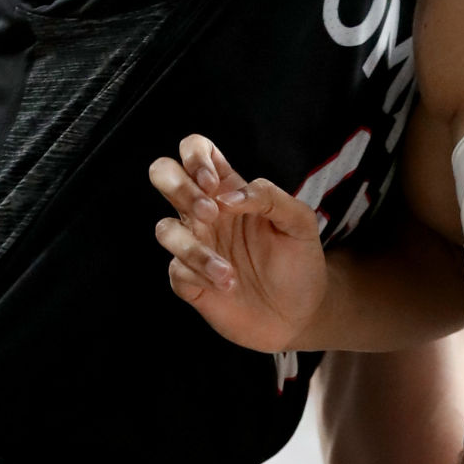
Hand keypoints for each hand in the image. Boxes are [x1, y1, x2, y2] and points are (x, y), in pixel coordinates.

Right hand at [149, 134, 325, 351]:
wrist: (301, 314)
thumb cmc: (300, 262)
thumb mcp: (300, 222)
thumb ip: (270, 197)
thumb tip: (228, 194)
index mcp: (230, 190)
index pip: (196, 150)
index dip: (195, 155)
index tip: (214, 182)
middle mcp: (206, 213)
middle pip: (163, 174)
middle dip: (178, 187)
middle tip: (211, 213)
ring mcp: (195, 245)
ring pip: (164, 229)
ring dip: (194, 248)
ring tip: (230, 270)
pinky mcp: (190, 280)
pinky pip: (175, 270)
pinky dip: (199, 275)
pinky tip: (227, 284)